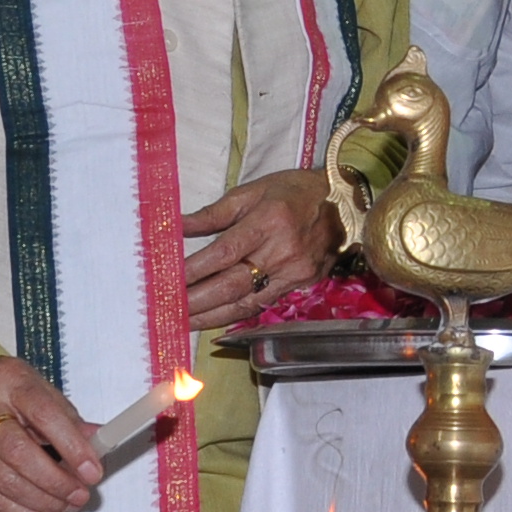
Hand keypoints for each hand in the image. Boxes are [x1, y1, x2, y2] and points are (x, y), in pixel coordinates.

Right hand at [0, 353, 100, 511]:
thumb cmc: (8, 392)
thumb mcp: (41, 392)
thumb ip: (69, 419)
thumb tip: (99, 442)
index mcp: (10, 383)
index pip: (43, 414)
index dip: (70, 446)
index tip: (92, 471)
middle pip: (17, 452)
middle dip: (54, 481)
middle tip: (80, 495)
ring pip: (2, 480)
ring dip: (41, 501)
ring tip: (68, 506)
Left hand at [183, 167, 338, 331]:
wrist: (345, 204)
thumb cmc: (294, 191)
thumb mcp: (252, 191)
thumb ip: (213, 214)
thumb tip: (176, 226)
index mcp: (268, 221)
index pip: (223, 253)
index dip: (194, 270)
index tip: (167, 279)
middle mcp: (282, 252)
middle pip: (232, 285)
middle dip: (196, 300)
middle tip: (167, 307)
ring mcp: (294, 273)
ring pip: (245, 303)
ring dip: (210, 315)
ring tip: (183, 320)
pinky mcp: (300, 286)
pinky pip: (261, 305)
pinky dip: (234, 315)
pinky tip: (212, 319)